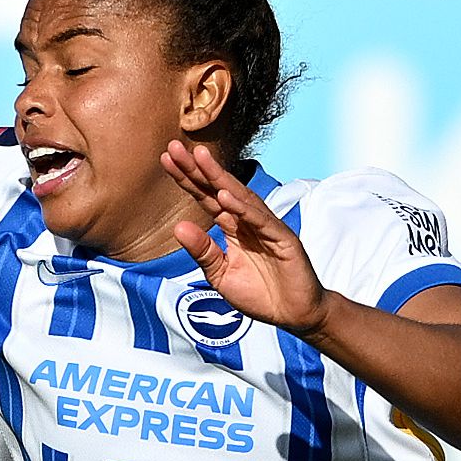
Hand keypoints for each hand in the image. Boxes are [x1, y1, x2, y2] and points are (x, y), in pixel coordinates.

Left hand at [162, 141, 331, 334]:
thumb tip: (178, 227)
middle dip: (197, 169)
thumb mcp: (221, 275)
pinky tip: (226, 195)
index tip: (166, 159)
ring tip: (199, 157)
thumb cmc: (260, 294)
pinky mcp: (283, 239)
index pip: (206, 197)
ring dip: (219, 176)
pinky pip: (261, 220)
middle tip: (175, 147)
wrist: (293, 314)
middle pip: (219, 189)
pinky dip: (243, 208)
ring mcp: (267, 227)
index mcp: (232, 227)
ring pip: (240, 197)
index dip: (187, 179)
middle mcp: (248, 221)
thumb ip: (203, 251)